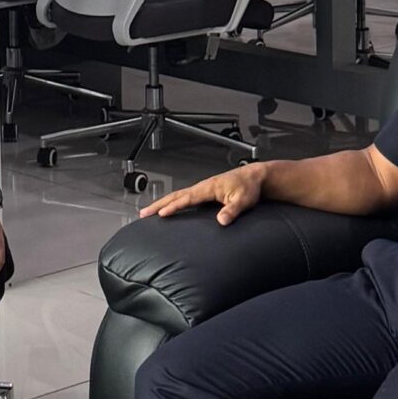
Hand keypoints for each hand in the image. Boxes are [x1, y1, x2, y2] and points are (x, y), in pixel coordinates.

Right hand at [143, 164, 266, 224]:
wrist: (254, 177)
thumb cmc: (249, 187)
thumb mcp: (244, 200)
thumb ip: (232, 210)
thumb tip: (221, 221)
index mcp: (208, 188)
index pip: (186, 198)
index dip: (173, 206)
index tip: (160, 214)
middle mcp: (202, 187)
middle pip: (175, 195)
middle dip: (158, 204)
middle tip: (143, 213)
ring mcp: (202, 189)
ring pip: (177, 195)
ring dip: (162, 203)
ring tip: (149, 212)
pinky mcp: (205, 192)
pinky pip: (184, 197)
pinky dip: (173, 202)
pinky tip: (169, 209)